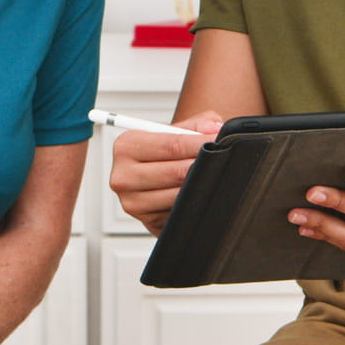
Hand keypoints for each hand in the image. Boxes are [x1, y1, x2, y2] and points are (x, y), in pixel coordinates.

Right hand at [107, 112, 222, 234]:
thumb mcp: (178, 130)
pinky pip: (179, 211)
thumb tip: (214, 128)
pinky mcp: (148, 221)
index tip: (218, 141)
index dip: (199, 143)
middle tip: (220, 160)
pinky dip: (192, 203)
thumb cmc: (166, 153)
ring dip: (199, 186)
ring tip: (211, 177)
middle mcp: (123, 175)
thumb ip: (198, 124)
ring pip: (178, 194)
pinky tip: (197, 194)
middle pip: (175, 171)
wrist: (157, 179)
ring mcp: (133, 202)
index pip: (171, 144)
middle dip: (202, 166)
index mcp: (126, 146)